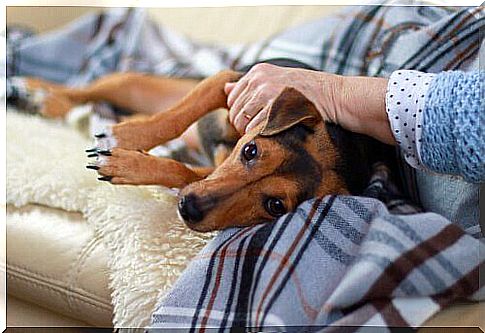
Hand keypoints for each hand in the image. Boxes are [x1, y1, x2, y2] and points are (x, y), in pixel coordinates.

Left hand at [224, 63, 340, 133]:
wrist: (333, 96)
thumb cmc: (306, 93)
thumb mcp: (276, 81)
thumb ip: (250, 85)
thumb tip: (225, 88)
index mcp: (257, 71)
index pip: (231, 98)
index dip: (238, 113)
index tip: (250, 121)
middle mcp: (259, 79)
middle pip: (234, 111)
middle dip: (241, 125)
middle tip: (255, 132)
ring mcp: (266, 92)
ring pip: (240, 120)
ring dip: (248, 132)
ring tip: (262, 134)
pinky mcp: (274, 107)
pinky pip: (253, 127)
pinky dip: (258, 135)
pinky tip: (270, 134)